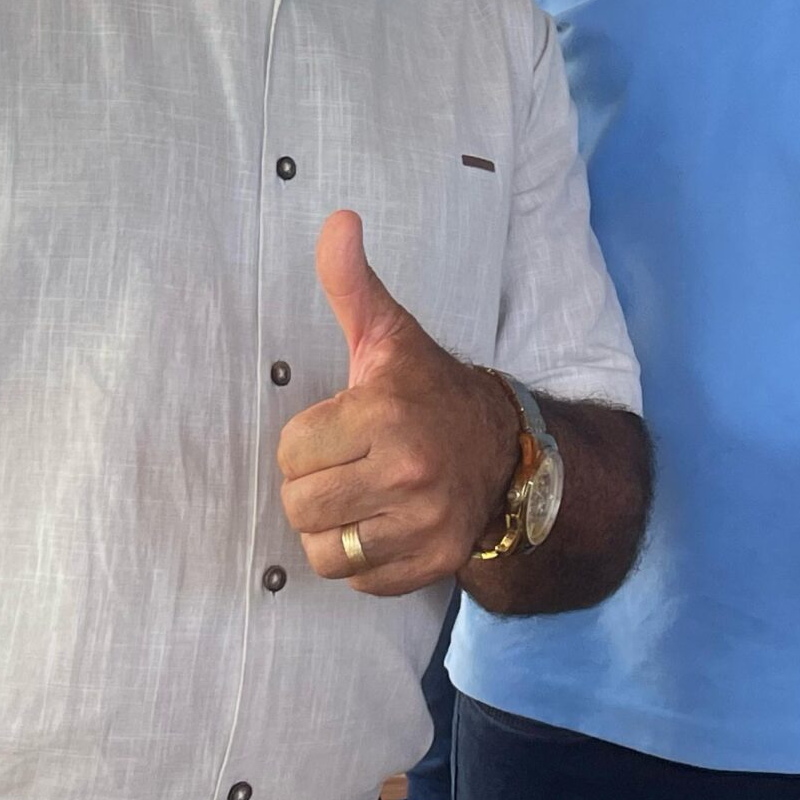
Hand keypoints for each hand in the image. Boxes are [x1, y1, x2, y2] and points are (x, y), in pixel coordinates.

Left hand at [278, 210, 520, 593]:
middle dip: (315, 486)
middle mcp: (409, 470)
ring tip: (361, 497)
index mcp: (387, 412)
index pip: (290, 452)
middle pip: (300, 504)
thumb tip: (338, 220)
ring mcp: (423, 523)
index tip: (341, 428)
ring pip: (322, 549)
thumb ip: (352, 284)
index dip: (307, 441)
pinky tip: (384, 524)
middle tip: (349, 465)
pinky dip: (362, 559)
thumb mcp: (391, 336)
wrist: (508, 452)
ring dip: (333, 528)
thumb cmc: (431, 391)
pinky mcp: (431, 565)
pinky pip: (356, 579)